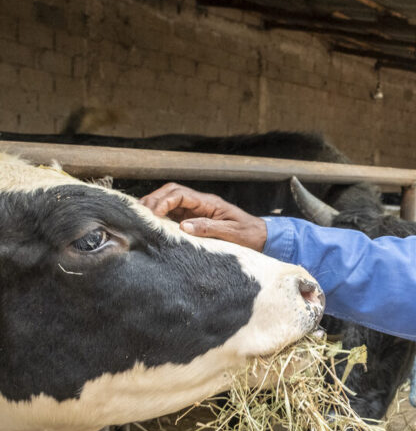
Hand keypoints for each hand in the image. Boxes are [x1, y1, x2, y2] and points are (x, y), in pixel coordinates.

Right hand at [140, 182, 267, 251]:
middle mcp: (201, 203)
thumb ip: (209, 228)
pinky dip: (162, 218)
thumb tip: (184, 226)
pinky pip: (174, 215)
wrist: (261, 238)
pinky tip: (152, 226)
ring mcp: (197, 211)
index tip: (154, 214)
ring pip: (170, 202)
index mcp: (209, 202)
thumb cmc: (249, 234)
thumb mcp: (232, 233)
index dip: (164, 201)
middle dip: (154, 201)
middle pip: (171, 193)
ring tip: (140, 219)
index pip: (180, 193)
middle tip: (140, 215)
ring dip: (155, 208)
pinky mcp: (195, 221)